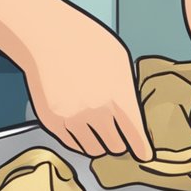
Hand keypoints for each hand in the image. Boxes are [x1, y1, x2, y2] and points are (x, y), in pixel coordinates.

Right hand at [20, 10, 152, 160]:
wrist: (46, 36)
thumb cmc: (85, 42)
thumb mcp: (119, 60)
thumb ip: (126, 89)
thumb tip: (130, 113)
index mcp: (119, 96)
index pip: (135, 136)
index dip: (141, 149)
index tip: (143, 154)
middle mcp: (97, 112)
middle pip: (115, 147)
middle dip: (119, 143)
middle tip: (117, 136)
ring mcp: (73, 119)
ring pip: (93, 150)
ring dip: (99, 143)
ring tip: (98, 131)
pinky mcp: (53, 122)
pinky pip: (72, 144)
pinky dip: (79, 140)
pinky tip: (81, 128)